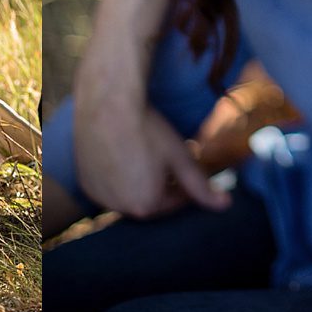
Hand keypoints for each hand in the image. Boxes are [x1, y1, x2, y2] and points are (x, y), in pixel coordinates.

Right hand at [75, 99, 229, 219]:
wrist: (107, 103)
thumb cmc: (148, 130)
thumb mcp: (180, 156)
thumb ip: (202, 186)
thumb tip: (226, 205)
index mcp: (147, 206)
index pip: (174, 201)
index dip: (182, 181)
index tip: (181, 161)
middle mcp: (120, 208)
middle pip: (149, 201)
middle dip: (158, 184)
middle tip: (159, 156)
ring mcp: (99, 196)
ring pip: (126, 194)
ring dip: (135, 182)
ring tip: (138, 152)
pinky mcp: (85, 183)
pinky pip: (105, 187)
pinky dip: (113, 177)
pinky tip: (118, 153)